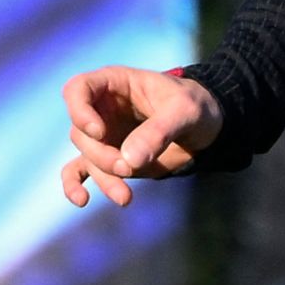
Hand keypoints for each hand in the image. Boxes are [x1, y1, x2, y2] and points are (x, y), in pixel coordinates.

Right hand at [59, 65, 224, 206]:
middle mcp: (101, 108)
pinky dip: (76, 185)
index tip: (99, 132)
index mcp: (114, 83)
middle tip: (129, 168)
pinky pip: (81, 171)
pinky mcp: (109, 158)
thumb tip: (129, 162)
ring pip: (87, 157)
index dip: (80, 111)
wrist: (208, 128)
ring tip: (125, 197)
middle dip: (102, 155)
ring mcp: (103, 135)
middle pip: (81, 132)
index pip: (77, 89)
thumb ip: (158, 132)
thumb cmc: (195, 107)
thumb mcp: (185, 111)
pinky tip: (81, 200)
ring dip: (103, 178)